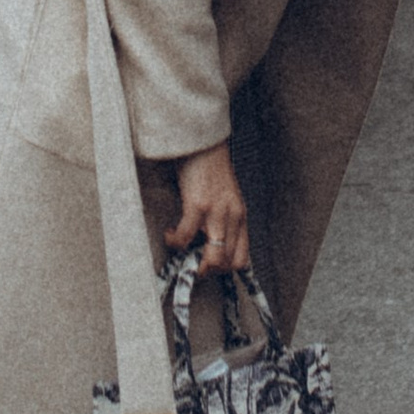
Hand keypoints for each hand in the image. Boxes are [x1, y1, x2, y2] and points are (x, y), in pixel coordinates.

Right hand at [167, 139, 248, 272]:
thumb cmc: (211, 169)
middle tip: (192, 265)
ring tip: (182, 251)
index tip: (209, 267)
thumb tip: (208, 242)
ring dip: (195, 263)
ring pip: (214, 257)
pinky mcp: (198, 205)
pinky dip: (175, 241)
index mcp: (240, 216)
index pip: (242, 257)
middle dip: (209, 271)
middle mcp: (232, 217)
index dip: (225, 270)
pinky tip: (171, 233)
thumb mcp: (226, 198)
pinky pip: (186, 237)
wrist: (204, 143)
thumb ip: (223, 219)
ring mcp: (217, 213)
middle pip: (228, 262)